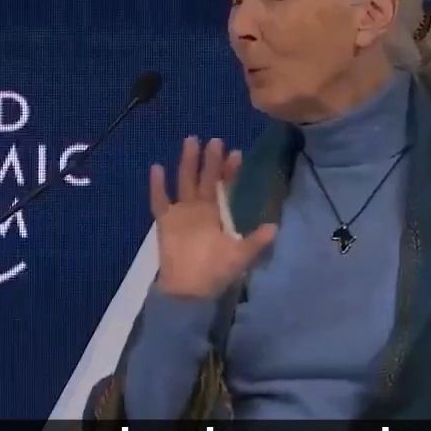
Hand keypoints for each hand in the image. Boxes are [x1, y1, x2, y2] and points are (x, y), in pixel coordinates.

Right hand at [149, 137, 277, 299]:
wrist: (189, 290)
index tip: (236, 153)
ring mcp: (181, 214)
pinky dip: (157, 186)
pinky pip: (159, 201)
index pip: (225, 187)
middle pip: (205, 179)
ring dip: (186, 163)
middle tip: (215, 139)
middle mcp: (200, 209)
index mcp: (218, 215)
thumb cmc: (215, 272)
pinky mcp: (165, 222)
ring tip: (190, 141)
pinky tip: (156, 167)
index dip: (230, 171)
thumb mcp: (240, 256)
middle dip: (210, 160)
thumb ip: (255, 241)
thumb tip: (275, 227)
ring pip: (184, 182)